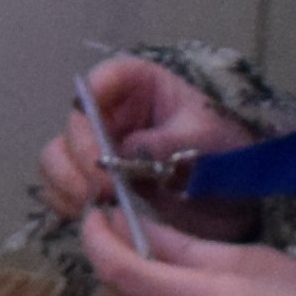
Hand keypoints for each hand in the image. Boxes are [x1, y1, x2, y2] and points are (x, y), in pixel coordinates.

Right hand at [37, 53, 268, 244]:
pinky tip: (82, 214)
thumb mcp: (205, 138)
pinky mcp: (93, 181)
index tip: (100, 145)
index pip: (102, 80)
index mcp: (139, 87)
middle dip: (80, 157)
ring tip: (92, 204)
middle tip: (102, 189)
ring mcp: (98, 148)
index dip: (91, 106)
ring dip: (66, 181)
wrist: (237, 196)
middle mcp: (111, 113)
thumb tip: (127, 152)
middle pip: (74, 124)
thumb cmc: (227, 151)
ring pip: (58, 156)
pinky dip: (63, 201)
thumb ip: (167, 141)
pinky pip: (61, 187)